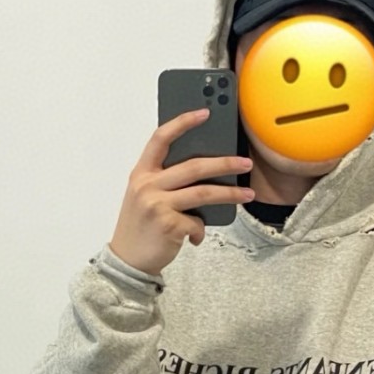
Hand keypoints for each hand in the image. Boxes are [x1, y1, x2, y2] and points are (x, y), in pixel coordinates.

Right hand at [108, 110, 252, 276]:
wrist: (127, 261)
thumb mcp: (145, 197)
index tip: (205, 112)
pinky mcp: (168, 225)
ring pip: (203, 192)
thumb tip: (205, 171)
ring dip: (229, 194)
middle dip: (224, 163)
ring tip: (246, 195)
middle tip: (245, 163)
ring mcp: (157, 205)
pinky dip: (200, 229)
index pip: (160, 138)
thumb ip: (165, 181)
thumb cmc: (140, 227)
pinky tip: (195, 236)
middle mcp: (147, 185)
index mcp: (141, 173)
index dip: (183, 122)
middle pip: (193, 166)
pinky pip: (197, 221)